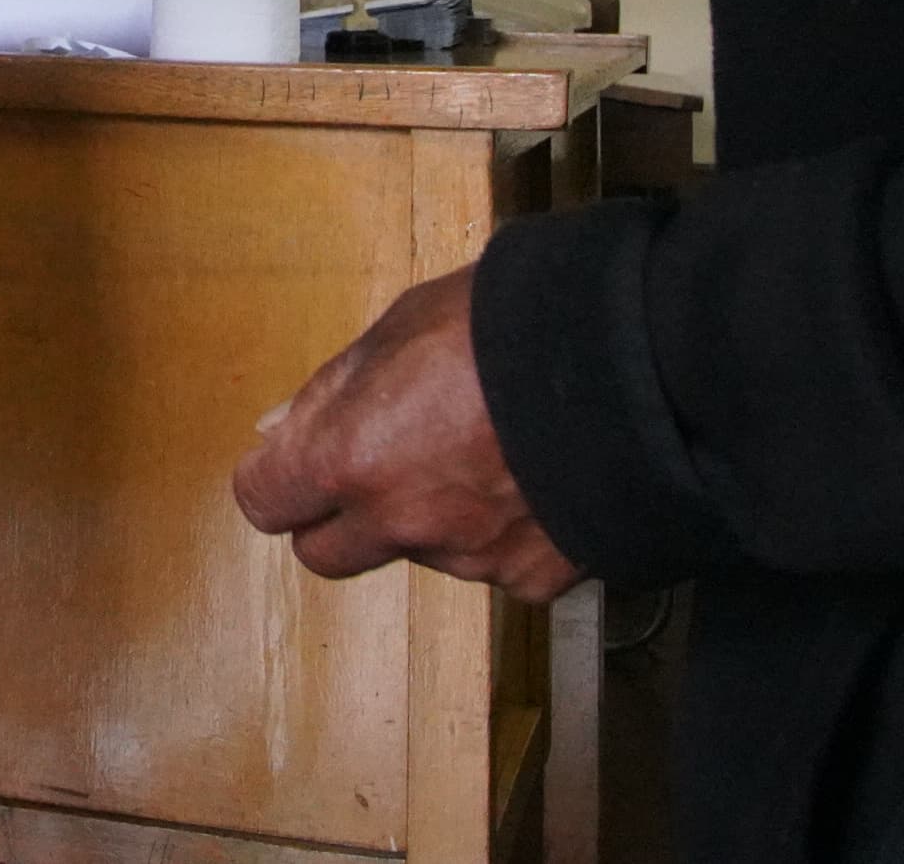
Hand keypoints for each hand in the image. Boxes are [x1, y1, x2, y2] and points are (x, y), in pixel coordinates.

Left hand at [230, 267, 577, 598]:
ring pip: (416, 553)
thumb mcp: (398, 329)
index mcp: (349, 455)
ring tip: (481, 449)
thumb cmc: (509, 324)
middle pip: (326, 553)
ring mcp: (469, 558)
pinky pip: (493, 564)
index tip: (293, 461)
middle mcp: (399, 522)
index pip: (265, 502)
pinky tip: (531, 479)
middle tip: (377, 462)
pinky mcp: (534, 579)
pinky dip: (500, 533)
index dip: (277, 478)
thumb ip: (332, 393)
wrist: (638, 365)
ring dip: (426, 518)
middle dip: (336, 516)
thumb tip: (278, 431)